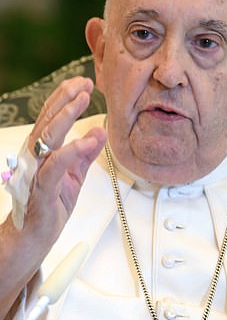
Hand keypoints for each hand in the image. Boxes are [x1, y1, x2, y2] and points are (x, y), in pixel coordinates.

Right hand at [0, 77, 105, 319]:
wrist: (34, 237)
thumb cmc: (50, 204)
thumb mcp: (74, 175)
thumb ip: (85, 153)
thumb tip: (99, 132)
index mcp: (42, 151)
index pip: (52, 117)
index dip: (65, 98)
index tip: (82, 83)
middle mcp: (35, 156)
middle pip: (48, 120)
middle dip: (65, 98)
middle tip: (84, 83)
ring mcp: (36, 172)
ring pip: (48, 137)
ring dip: (65, 115)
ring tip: (82, 99)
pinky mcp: (42, 189)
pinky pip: (55, 166)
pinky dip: (71, 151)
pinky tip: (88, 139)